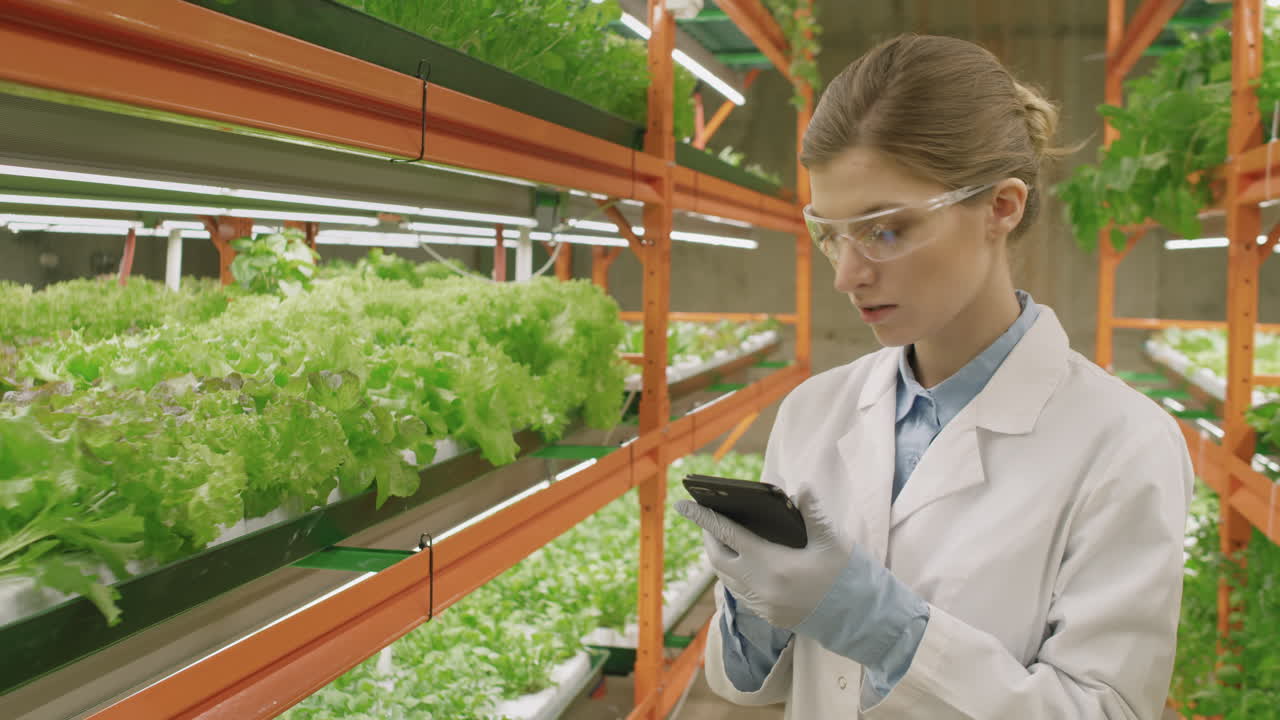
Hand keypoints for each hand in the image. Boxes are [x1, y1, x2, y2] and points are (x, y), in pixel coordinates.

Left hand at [675, 489, 846, 629]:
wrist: (863, 621)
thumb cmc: (848, 577)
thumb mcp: (833, 541)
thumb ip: (814, 513)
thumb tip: (802, 486)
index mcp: (771, 564)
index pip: (727, 534)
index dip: (703, 518)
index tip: (683, 504)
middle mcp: (760, 587)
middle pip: (717, 559)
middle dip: (708, 537)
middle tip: (707, 518)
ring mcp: (762, 605)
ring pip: (725, 578)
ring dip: (719, 557)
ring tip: (722, 537)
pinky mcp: (769, 616)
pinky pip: (739, 592)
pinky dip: (733, 574)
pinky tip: (742, 562)